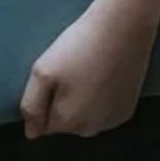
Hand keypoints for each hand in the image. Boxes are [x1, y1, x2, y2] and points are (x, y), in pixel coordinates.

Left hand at [20, 0, 156, 138]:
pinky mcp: (127, 110)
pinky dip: (102, 100)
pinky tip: (104, 76)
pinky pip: (105, 112)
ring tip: (88, 71)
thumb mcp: (43, 71)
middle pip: (66, 123)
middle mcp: (91, 130)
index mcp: (67, 122)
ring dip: (83, 103)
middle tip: (71, 71)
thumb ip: (32, 106)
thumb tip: (32, 133)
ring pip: (86, 119)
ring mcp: (112, 121)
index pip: (43, 124)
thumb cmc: (79, 46)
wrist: (124, 26)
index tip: (55, 76)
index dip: (45, 99)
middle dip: (63, 103)